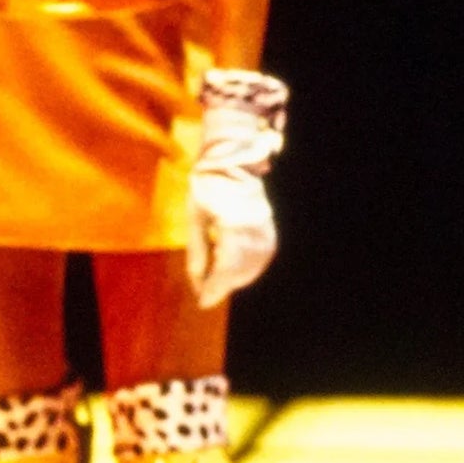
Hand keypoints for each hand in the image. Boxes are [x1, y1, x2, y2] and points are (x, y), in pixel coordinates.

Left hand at [186, 68, 288, 309]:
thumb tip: (197, 282)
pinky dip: (249, 268)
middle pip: (241, 270)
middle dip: (223, 286)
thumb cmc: (207, 186)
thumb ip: (197, 251)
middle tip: (205, 294)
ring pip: (254, 266)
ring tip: (217, 283)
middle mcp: (252, 228)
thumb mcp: (194, 218)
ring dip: (237, 279)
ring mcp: (264, 227)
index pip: (225, 268)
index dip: (214, 289)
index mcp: (231, 225)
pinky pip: (262, 255)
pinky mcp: (268, 226)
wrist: (232, 160)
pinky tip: (234, 271)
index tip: (202, 302)